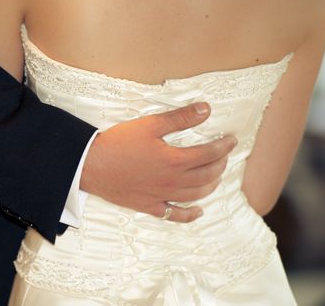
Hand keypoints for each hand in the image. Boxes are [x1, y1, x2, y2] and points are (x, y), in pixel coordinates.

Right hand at [81, 102, 236, 222]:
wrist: (92, 165)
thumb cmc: (119, 143)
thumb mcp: (150, 125)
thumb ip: (180, 119)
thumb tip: (206, 110)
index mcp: (175, 160)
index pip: (209, 154)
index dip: (224, 147)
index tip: (231, 140)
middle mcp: (173, 181)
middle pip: (207, 175)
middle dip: (220, 164)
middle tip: (224, 156)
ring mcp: (162, 196)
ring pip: (196, 195)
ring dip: (211, 185)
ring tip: (216, 176)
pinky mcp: (150, 206)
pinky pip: (175, 215)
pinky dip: (190, 214)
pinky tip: (198, 210)